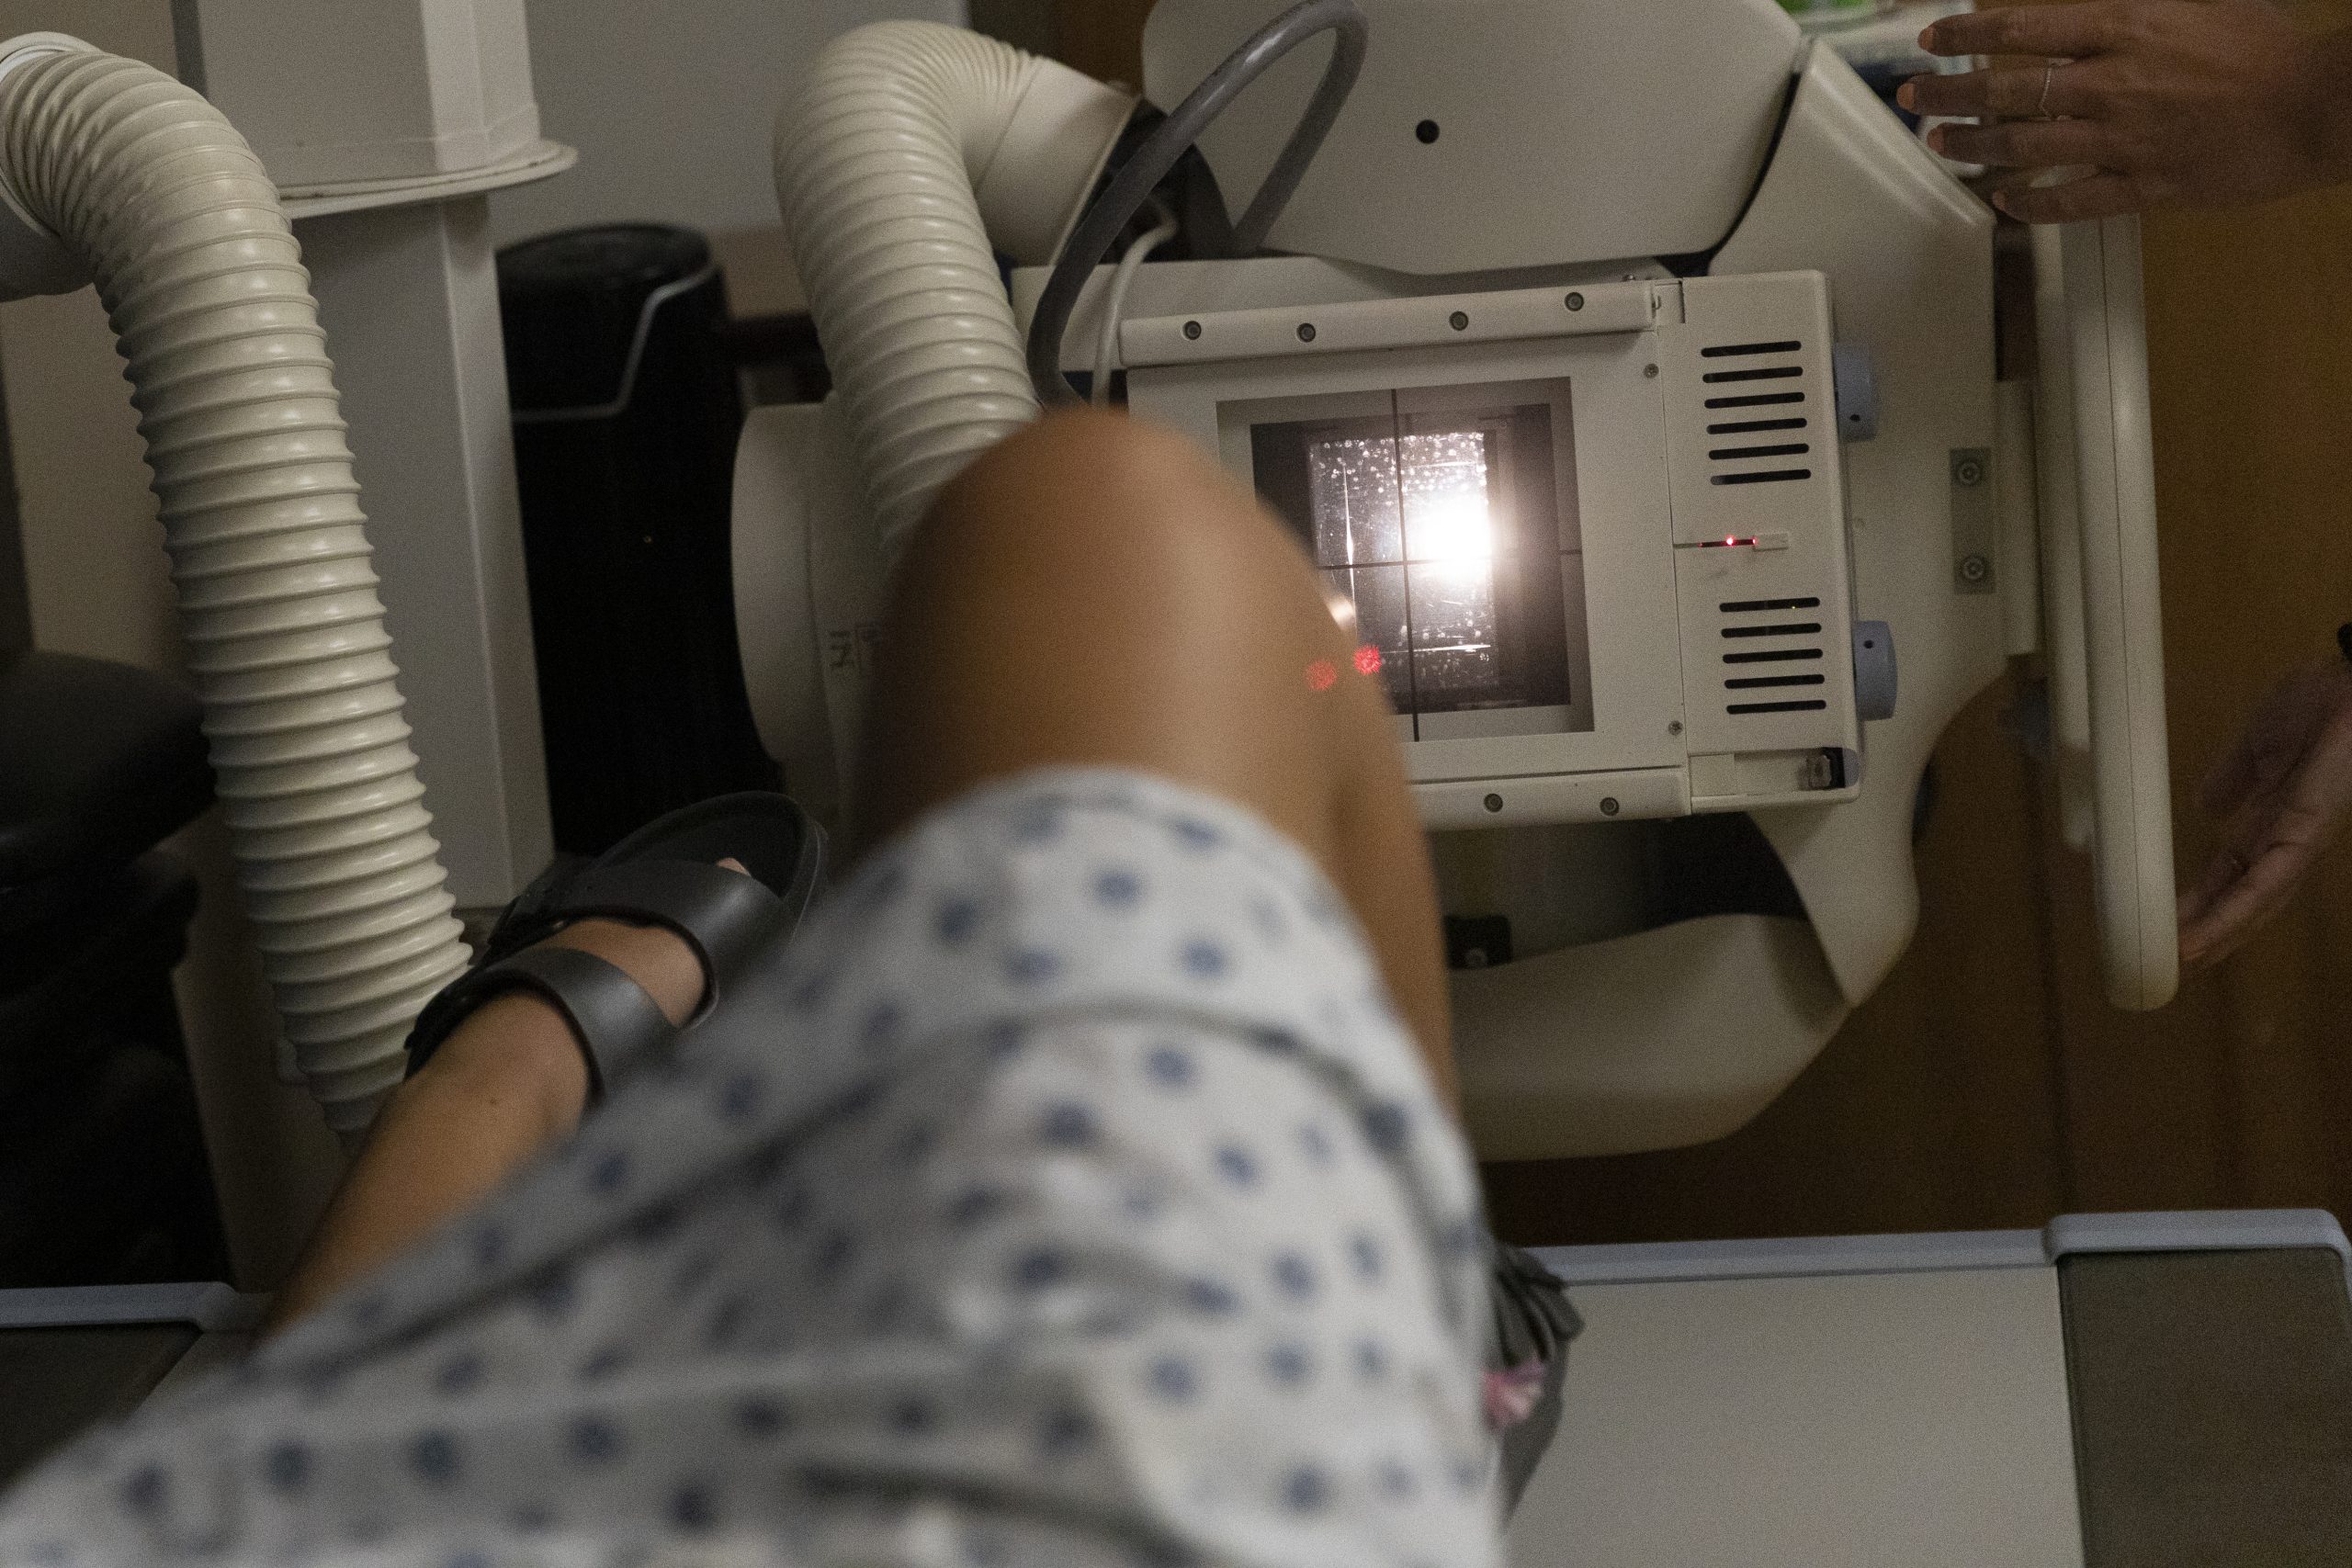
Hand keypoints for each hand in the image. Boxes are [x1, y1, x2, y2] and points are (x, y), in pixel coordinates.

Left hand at [1901, 1, 2351, 222]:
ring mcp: (2124, 140)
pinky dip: (2031, 202)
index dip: (1969, 33)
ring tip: (1942, 144)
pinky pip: (2072, 202)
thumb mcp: (2191, 5)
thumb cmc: (2265, 49)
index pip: (2024, 27)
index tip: (1933, 38)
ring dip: (1974, 147)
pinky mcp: (2144, 187)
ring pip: (2025, 147)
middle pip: (2007, 90)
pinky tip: (2005, 201)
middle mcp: (2112, 84)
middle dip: (1949, 93)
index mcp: (2126, 28)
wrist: (2318, 106)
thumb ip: (2127, 14)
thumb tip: (2077, 17)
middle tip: (1913, 98)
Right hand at [2178, 658, 2351, 967]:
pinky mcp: (2304, 838)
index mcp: (2276, 818)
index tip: (2170, 922)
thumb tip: (2206, 807)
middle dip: (2214, 930)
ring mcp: (2298, 842)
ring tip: (2181, 963)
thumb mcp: (2258, 743)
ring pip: (2256, 903)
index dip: (2206, 898)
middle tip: (2172, 962)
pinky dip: (2232, 914)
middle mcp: (2289, 839)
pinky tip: (2203, 937)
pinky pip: (2265, 885)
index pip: (2235, 870)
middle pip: (2246, 897)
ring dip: (2220, 935)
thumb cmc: (2314, 704)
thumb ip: (2233, 776)